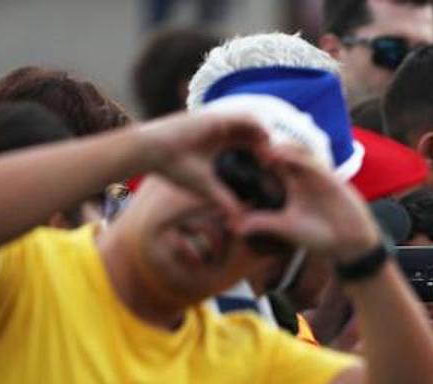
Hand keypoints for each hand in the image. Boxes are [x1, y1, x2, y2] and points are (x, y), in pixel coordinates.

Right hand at [139, 110, 271, 219]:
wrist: (151, 150)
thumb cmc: (173, 167)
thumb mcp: (205, 186)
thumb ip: (224, 199)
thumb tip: (239, 218)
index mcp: (219, 142)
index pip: (248, 145)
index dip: (262, 155)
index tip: (272, 171)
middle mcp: (221, 129)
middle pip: (253, 134)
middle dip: (268, 147)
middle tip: (280, 163)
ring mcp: (219, 121)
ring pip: (251, 124)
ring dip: (265, 137)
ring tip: (275, 154)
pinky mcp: (216, 117)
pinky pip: (243, 118)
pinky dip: (256, 127)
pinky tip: (266, 141)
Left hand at [235, 144, 378, 258]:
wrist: (349, 243)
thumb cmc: (321, 236)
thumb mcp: (286, 227)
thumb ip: (262, 223)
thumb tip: (235, 226)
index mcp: (292, 184)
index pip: (272, 163)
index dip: (256, 156)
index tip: (233, 151)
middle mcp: (303, 175)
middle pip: (282, 151)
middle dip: (265, 144)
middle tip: (242, 140)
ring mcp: (317, 175)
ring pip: (296, 152)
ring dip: (278, 148)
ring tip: (257, 147)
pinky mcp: (329, 178)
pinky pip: (311, 163)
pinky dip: (295, 157)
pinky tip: (278, 154)